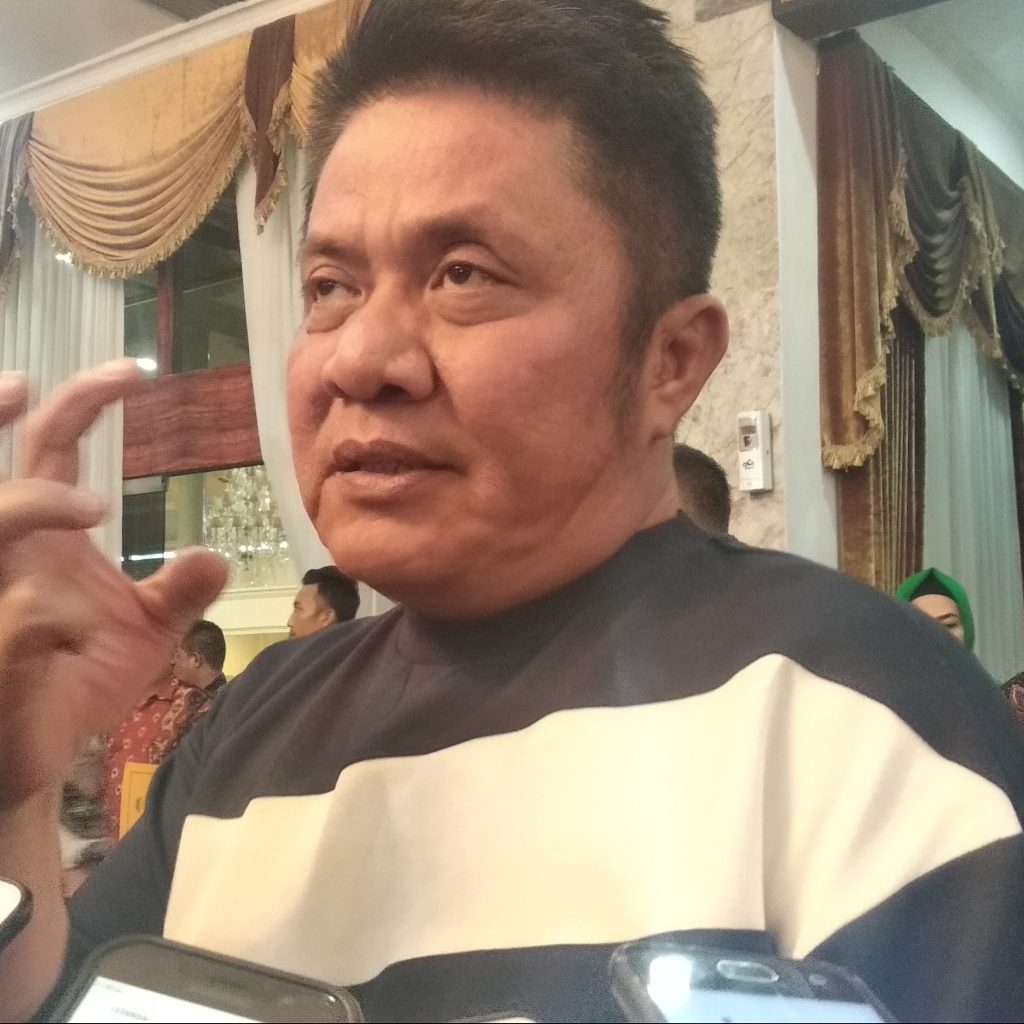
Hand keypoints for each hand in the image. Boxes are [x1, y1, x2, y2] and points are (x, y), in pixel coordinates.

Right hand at [0, 361, 227, 808]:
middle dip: (51, 421)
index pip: (50, 447)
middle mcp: (9, 557)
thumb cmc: (73, 684)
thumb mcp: (141, 634)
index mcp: (43, 541)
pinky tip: (73, 629)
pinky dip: (39, 617)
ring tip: (93, 507)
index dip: (80, 401)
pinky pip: (11, 621)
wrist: (36, 759)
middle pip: (7, 472)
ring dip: (33, 503)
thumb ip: (176, 593)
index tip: (132, 369)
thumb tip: (217, 555)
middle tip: (113, 391)